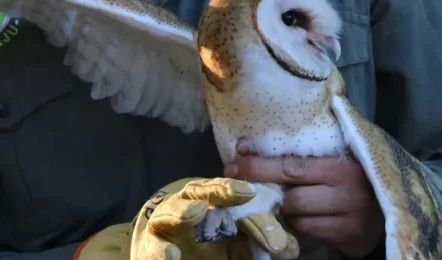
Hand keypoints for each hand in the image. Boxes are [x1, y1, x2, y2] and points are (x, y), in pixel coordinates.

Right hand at [75, 177, 299, 259]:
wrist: (166, 251)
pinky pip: (154, 248)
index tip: (248, 191)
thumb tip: (292, 249)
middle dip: (209, 193)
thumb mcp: (233, 244)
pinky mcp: (150, 246)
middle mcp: (185, 204)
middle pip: (196, 192)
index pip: (222, 189)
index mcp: (209, 199)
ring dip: (181, 212)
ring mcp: (165, 223)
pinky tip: (171, 256)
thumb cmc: (205, 241)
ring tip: (195, 212)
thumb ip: (256, 244)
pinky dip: (160, 251)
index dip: (232, 188)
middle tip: (225, 191)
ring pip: (170, 212)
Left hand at [224, 148, 384, 258]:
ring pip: (298, 219)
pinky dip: (301, 226)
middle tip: (253, 189)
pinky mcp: (350, 238)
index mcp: (340, 165)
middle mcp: (346, 192)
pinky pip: (310, 234)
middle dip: (271, 193)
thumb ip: (304, 150)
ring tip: (289, 203)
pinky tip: (305, 217)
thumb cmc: (357, 171)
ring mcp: (349, 219)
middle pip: (291, 197)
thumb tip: (249, 146)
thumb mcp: (337, 154)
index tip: (234, 165)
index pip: (291, 166)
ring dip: (287, 212)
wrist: (392, 200)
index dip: (259, 166)